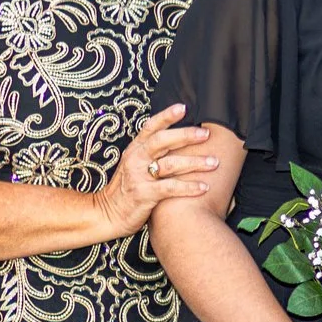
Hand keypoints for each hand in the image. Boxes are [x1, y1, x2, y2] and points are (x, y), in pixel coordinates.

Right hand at [93, 104, 218, 234]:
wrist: (107, 214)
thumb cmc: (128, 188)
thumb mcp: (135, 164)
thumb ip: (153, 152)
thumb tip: (181, 139)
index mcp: (135, 149)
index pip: (150, 127)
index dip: (166, 116)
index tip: (183, 107)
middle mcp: (136, 159)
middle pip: (161, 141)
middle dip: (185, 135)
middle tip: (206, 134)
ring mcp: (139, 176)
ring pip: (170, 164)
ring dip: (194, 163)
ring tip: (213, 162)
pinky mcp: (144, 195)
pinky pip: (170, 188)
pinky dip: (189, 187)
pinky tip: (204, 187)